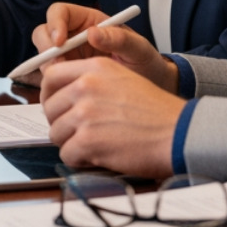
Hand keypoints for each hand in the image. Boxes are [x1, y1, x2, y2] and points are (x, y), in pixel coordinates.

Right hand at [31, 3, 178, 92]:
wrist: (150, 88)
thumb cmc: (146, 63)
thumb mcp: (138, 49)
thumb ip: (119, 39)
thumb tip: (93, 33)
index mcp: (89, 22)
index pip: (59, 12)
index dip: (54, 23)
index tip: (60, 42)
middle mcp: (74, 37)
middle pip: (43, 33)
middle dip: (46, 48)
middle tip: (58, 66)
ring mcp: (69, 57)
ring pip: (43, 56)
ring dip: (48, 68)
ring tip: (67, 82)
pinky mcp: (68, 76)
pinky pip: (51, 77)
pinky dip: (52, 84)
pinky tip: (66, 92)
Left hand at [40, 57, 185, 177]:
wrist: (177, 132)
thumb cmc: (156, 111)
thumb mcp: (122, 79)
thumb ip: (91, 81)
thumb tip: (62, 95)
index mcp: (95, 67)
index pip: (51, 76)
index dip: (50, 95)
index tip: (57, 107)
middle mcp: (87, 86)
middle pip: (49, 107)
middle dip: (62, 123)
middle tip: (82, 131)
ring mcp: (85, 113)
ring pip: (55, 132)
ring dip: (72, 142)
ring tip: (97, 143)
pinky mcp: (87, 140)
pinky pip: (67, 154)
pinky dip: (81, 159)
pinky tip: (100, 155)